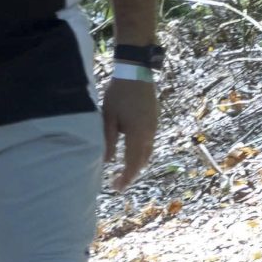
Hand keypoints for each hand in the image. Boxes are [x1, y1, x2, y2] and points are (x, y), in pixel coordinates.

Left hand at [101, 77, 157, 191]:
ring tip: (125, 172)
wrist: (136, 72)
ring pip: (147, 152)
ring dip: (137, 164)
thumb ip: (108, 140)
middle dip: (132, 174)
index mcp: (137, 134)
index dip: (126, 178)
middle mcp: (149, 133)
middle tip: (119, 183)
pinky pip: (149, 143)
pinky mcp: (154, 120)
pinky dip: (141, 153)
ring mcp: (153, 127)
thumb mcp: (108, 117)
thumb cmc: (118, 94)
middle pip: (142, 161)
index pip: (132, 163)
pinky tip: (132, 153)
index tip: (117, 188)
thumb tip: (107, 160)